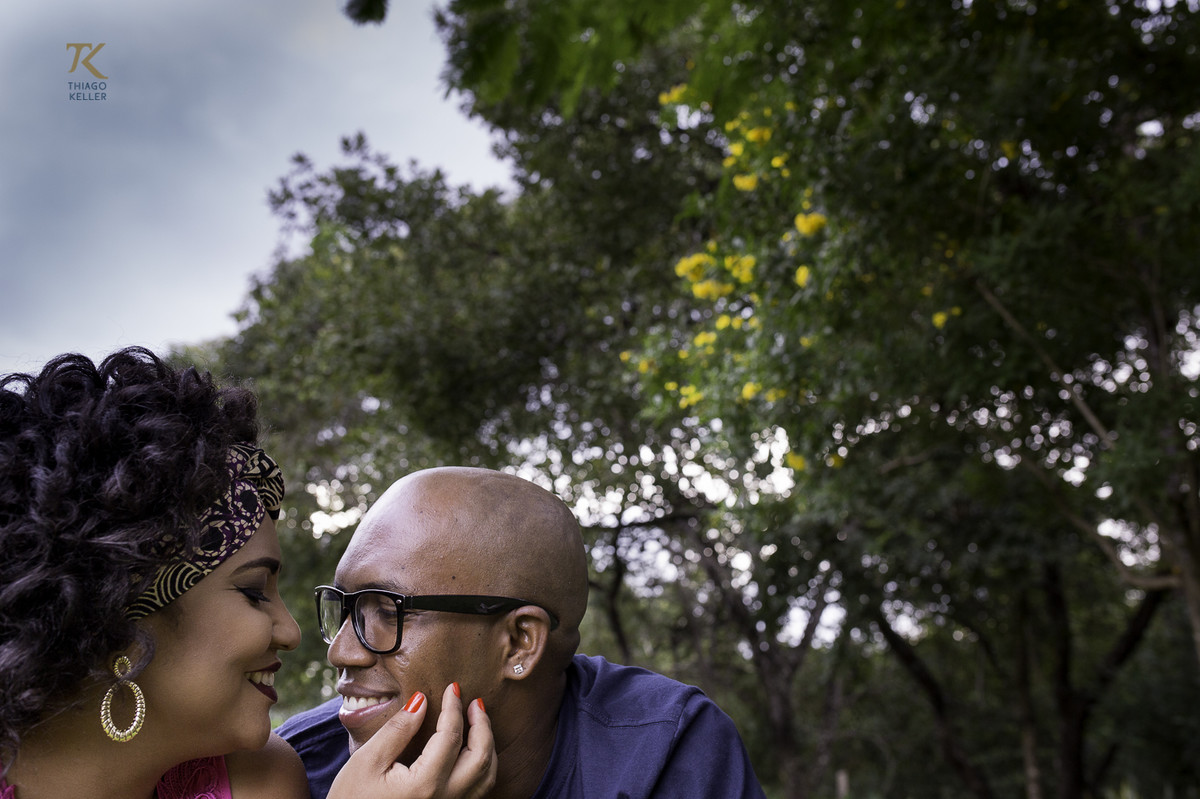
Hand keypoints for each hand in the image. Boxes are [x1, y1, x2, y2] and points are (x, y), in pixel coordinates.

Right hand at [326, 683, 496, 798]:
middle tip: (474, 702)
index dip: (454, 708)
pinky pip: (478, 790)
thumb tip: (422, 700)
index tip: (454, 688)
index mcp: (424, 784)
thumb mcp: (367, 761)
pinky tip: (472, 750)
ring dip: (487, 746)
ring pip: (486, 777)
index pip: (450, 737)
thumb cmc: (351, 798)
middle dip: (482, 725)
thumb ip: (397, 730)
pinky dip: (482, 766)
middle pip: (480, 758)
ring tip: (478, 722)